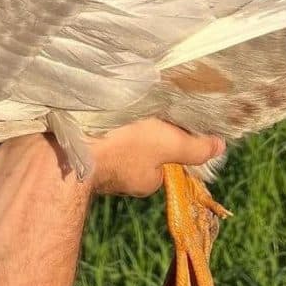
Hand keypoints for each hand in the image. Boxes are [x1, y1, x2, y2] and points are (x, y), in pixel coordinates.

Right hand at [84, 118, 224, 196]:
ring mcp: (97, 169)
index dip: (167, 137)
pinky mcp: (75, 154)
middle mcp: (122, 180)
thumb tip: (220, 147)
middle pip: (139, 152)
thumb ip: (192, 146)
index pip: (165, 158)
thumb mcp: (167, 142)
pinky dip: (93, 128)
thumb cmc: (122, 145)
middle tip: (137, 107)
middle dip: (138, 132)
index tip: (161, 116)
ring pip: (114, 145)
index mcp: (146, 180)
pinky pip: (91, 139)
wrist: (65, 147)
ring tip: (113, 105)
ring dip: (114, 128)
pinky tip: (91, 112)